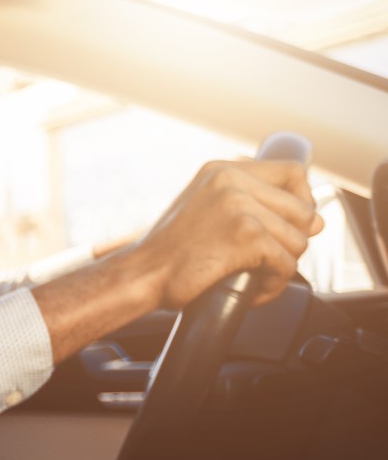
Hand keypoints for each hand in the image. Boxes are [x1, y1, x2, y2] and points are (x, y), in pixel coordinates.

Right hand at [132, 159, 323, 310]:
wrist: (141, 275)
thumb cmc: (169, 252)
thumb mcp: (205, 211)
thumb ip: (254, 207)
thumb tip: (317, 222)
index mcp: (221, 170)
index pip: (291, 172)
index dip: (302, 199)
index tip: (291, 223)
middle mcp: (230, 180)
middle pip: (303, 209)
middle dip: (294, 241)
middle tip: (268, 260)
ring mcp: (239, 206)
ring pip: (298, 240)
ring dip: (282, 266)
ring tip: (256, 277)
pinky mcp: (245, 235)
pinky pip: (286, 263)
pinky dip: (274, 284)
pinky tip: (253, 290)